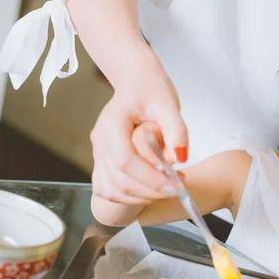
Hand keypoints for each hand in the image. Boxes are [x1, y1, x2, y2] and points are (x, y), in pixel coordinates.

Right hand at [90, 57, 187, 204]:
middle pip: (119, 181)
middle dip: (151, 191)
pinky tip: (150, 189)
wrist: (135, 81)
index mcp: (111, 126)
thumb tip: (180, 158)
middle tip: (178, 187)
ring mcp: (98, 154)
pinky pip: (108, 189)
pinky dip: (128, 197)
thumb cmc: (150, 89)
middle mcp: (99, 143)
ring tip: (167, 187)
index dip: (150, 178)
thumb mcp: (168, 104)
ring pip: (112, 190)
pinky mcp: (102, 162)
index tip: (176, 184)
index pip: (125, 162)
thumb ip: (176, 130)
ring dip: (141, 197)